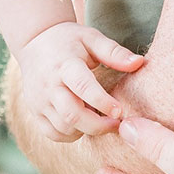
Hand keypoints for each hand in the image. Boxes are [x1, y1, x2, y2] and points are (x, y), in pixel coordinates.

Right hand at [15, 20, 144, 141]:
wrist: (34, 42)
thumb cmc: (69, 40)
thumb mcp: (91, 38)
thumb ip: (114, 52)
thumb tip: (139, 63)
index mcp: (64, 64)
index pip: (82, 86)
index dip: (102, 102)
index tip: (120, 111)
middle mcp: (48, 85)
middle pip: (72, 114)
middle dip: (98, 125)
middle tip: (117, 124)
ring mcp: (39, 100)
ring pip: (64, 127)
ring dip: (86, 130)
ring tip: (101, 120)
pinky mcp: (35, 111)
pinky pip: (53, 134)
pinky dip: (71, 135)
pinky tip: (83, 124)